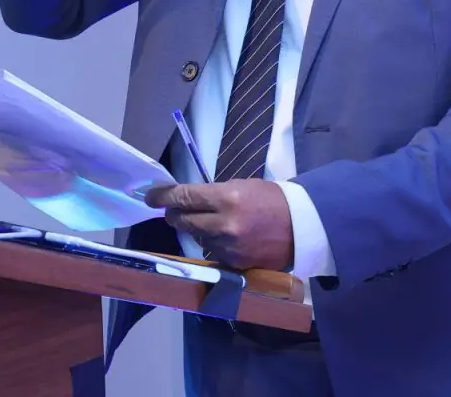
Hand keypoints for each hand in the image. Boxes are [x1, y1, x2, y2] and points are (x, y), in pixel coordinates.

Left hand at [145, 180, 292, 270]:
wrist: (300, 227)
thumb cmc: (270, 200)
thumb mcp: (241, 187)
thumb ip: (212, 194)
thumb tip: (184, 199)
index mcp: (227, 198)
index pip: (185, 197)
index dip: (163, 197)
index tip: (150, 196)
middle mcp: (224, 224)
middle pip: (183, 220)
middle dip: (174, 214)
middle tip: (173, 209)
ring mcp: (228, 247)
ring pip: (196, 237)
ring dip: (196, 229)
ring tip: (210, 221)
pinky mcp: (233, 263)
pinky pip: (210, 251)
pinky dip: (211, 243)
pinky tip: (223, 236)